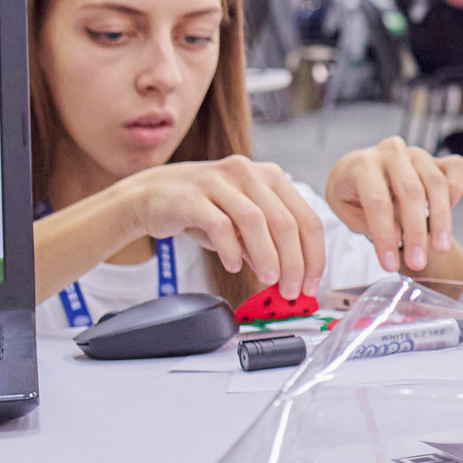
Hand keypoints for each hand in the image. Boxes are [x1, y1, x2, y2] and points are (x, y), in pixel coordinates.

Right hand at [115, 155, 325, 298]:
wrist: (149, 196)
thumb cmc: (201, 210)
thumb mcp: (241, 225)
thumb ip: (266, 244)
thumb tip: (289, 276)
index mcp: (269, 177)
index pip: (306, 217)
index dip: (314, 255)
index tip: (311, 284)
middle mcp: (247, 173)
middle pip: (285, 221)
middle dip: (294, 262)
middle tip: (291, 290)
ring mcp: (219, 181)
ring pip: (255, 221)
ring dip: (267, 256)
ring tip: (269, 280)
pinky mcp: (190, 197)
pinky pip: (219, 226)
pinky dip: (231, 250)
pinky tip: (233, 266)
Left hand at [326, 136, 462, 274]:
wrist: (360, 168)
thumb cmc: (352, 191)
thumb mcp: (343, 208)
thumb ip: (366, 220)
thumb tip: (398, 235)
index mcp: (362, 164)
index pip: (377, 201)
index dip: (384, 235)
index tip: (388, 265)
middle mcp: (391, 152)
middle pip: (410, 192)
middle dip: (416, 232)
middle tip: (417, 262)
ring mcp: (416, 153)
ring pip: (436, 183)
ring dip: (442, 220)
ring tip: (440, 248)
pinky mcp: (436, 157)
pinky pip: (455, 170)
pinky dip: (455, 193)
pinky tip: (447, 215)